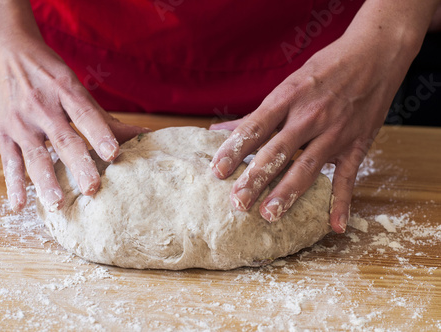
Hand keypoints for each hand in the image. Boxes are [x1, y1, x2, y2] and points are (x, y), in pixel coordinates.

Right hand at [0, 3, 147, 211]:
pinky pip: (9, 161)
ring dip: (45, 180)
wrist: (4, 49)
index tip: (114, 154)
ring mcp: (21, 121)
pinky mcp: (2, 132)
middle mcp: (43, 106)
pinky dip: (13, 183)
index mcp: (65, 90)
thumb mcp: (74, 85)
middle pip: (64, 139)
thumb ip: (103, 116)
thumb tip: (143, 135)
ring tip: (57, 203)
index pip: (85, 114)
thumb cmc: (48, 72)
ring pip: (34, 155)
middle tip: (92, 189)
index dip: (100, 133)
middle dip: (78, 165)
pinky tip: (20, 204)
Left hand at [210, 0, 436, 232]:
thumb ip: (255, 115)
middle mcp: (309, 116)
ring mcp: (335, 132)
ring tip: (269, 214)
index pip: (255, 127)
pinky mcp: (356, 144)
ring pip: (307, 167)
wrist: (374, 55)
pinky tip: (334, 226)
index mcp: (288, 97)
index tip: (216, 171)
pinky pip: (347, 177)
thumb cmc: (323, 70)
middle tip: (238, 203)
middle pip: (277, 151)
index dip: (234, 150)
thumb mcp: (287, 85)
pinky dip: (342, 202)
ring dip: (288, 192)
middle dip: (256, 178)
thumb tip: (218, 131)